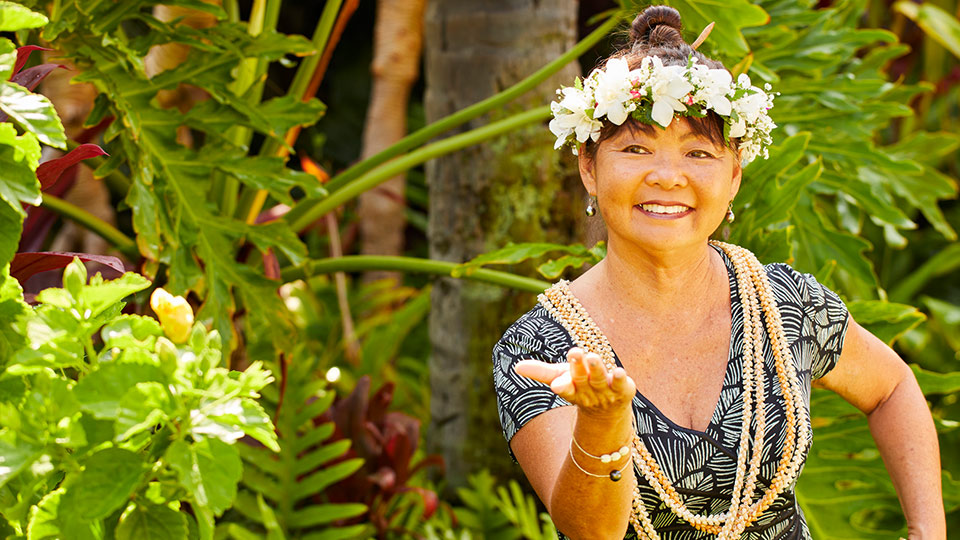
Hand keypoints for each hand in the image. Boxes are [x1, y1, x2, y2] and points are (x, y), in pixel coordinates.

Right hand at [514, 347, 635, 416]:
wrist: (607, 410)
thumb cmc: (580, 387)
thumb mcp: (560, 377)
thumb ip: (540, 372)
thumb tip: (516, 367)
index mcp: (571, 389)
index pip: (565, 388)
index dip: (562, 385)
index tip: (557, 384)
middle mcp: (588, 391)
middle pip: (581, 380)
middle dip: (578, 368)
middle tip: (574, 353)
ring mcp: (606, 392)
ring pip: (599, 380)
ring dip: (596, 369)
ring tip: (593, 357)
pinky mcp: (623, 390)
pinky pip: (621, 384)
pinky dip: (620, 378)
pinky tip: (619, 371)